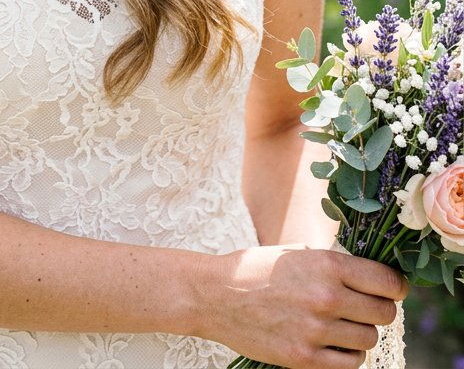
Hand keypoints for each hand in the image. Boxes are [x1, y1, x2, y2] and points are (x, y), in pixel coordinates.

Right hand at [201, 244, 407, 368]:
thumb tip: (373, 277)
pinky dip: (347, 354)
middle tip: (364, 306)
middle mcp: (326, 297)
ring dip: (360, 333)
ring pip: (369, 339)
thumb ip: (335, 266)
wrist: (216, 296)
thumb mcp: (298, 254)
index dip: (395, 286)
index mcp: (327, 265)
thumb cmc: (258, 269)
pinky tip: (331, 342)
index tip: (391, 289)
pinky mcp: (305, 360)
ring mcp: (316, 331)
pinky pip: (350, 364)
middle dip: (379, 309)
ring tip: (341, 324)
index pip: (388, 282)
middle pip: (384, 313)